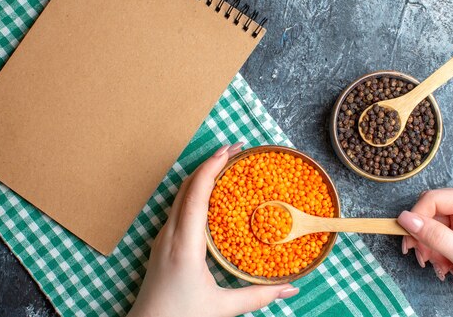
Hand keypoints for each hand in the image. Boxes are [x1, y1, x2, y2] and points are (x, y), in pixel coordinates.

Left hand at [128, 144, 298, 316]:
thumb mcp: (222, 307)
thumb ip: (258, 296)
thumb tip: (290, 288)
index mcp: (184, 245)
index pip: (196, 194)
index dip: (212, 167)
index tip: (230, 150)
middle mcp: (170, 234)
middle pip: (187, 186)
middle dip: (210, 163)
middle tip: (235, 150)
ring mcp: (163, 237)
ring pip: (180, 194)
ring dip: (201, 175)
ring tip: (225, 165)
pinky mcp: (162, 243)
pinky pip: (178, 206)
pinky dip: (194, 191)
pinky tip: (209, 194)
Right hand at [397, 188, 452, 316]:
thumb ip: (433, 235)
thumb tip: (403, 218)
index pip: (433, 199)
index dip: (416, 219)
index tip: (409, 243)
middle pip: (433, 212)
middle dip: (425, 237)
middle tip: (423, 259)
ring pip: (437, 224)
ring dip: (434, 248)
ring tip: (441, 268)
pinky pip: (446, 232)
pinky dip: (442, 250)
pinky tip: (448, 265)